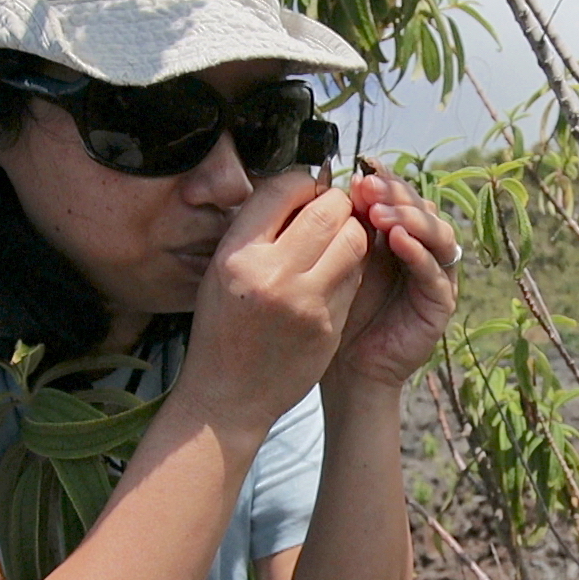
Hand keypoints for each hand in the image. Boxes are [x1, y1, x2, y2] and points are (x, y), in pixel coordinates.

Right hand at [176, 172, 369, 433]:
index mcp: (237, 255)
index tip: (307, 191)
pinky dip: (352, 268)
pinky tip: (336, 275)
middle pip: (328, 210)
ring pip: (353, 241)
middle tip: (333, 213)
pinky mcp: (329, 324)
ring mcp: (305, 301)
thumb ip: (257, 231)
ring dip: (353, 233)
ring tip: (338, 241)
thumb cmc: (223, 328)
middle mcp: (271, 274)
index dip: (304, 183)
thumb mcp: (222, 271)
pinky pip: (356, 277)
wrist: (227, 396)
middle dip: (337, 205)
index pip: (284, 188)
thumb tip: (299, 188)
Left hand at [328, 163, 459, 390]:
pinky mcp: (441, 303)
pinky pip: (435, 272)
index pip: (401, 195)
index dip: (386, 179)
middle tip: (369, 187)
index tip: (362, 170)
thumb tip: (344, 182)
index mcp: (399, 233)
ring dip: (410, 218)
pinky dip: (419, 252)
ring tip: (381, 213)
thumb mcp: (339, 259)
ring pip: (437, 234)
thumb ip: (348, 225)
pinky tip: (397, 241)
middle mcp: (423, 249)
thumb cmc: (338, 311)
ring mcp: (436, 275)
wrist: (346, 367)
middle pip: (422, 208)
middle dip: (397, 193)